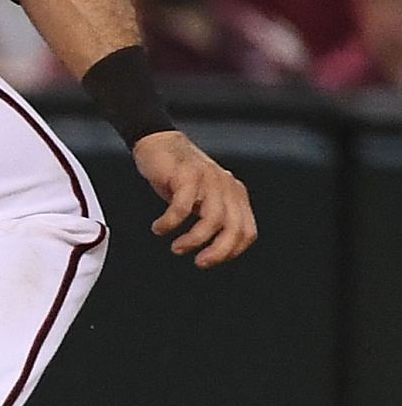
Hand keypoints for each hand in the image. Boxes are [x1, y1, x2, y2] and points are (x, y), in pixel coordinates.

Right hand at [134, 130, 256, 267]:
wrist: (158, 143)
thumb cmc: (178, 176)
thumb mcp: (202, 198)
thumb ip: (212, 216)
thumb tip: (213, 251)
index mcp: (235, 194)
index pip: (246, 231)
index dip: (231, 251)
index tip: (210, 260)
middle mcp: (227, 186)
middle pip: (233, 228)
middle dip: (218, 252)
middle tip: (199, 262)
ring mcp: (209, 179)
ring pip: (212, 220)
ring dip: (194, 240)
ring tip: (177, 248)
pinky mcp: (187, 175)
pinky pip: (182, 208)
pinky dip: (170, 223)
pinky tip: (159, 228)